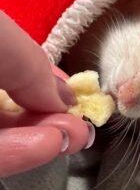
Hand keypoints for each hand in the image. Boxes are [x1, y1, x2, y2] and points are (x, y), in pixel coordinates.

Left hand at [0, 11, 94, 177]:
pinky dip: (21, 153)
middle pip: (18, 104)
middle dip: (54, 116)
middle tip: (81, 124)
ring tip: (74, 136)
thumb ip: (36, 67)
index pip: (23, 71)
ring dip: (45, 136)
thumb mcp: (4, 36)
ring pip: (7, 133)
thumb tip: (66, 99)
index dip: (50, 85)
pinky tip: (51, 144)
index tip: (76, 96)